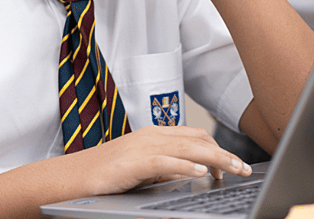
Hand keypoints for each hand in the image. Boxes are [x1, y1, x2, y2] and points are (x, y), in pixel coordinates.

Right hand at [75, 125, 251, 195]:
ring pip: (188, 148)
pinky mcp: (133, 162)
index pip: (195, 136)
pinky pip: (166, 161)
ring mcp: (143, 147)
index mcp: (154, 135)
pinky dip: (186, 165)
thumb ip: (164, 169)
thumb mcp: (141, 171)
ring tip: (234, 170)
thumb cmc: (103, 177)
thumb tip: (191, 175)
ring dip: (216, 159)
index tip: (233, 165)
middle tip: (244, 169)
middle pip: (198, 140)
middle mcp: (152, 136)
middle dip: (225, 153)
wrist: (69, 179)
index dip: (217, 149)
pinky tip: (201, 173)